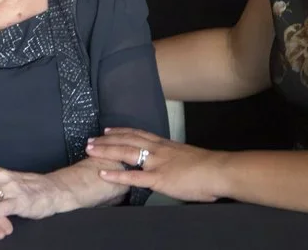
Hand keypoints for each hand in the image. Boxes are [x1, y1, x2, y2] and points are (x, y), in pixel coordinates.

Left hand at [86, 128, 224, 201]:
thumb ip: (175, 160)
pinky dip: (116, 174)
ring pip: (126, 152)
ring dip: (106, 151)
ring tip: (90, 150)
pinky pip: (132, 176)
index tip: (108, 130)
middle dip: (106, 139)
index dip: (121, 131)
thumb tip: (172, 165)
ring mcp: (156, 163)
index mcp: (165, 145)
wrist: (218, 170)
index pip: (138, 134)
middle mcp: (158, 149)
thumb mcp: (187, 158)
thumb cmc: (208, 168)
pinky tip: (103, 173)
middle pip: (127, 140)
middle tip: (90, 139)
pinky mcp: (158, 178)